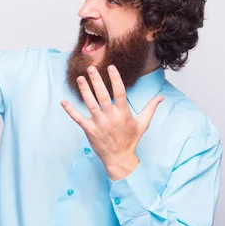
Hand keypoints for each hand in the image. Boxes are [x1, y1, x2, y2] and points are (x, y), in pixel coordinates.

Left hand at [61, 65, 164, 179]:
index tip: (111, 67)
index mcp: (123, 113)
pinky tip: (63, 102)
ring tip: (80, 78)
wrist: (119, 158)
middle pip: (102, 96)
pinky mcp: (89, 130)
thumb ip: (150, 108)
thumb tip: (161, 97)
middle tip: (91, 68)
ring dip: (84, 91)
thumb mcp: (143, 124)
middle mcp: (110, 117)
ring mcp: (99, 124)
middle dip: (96, 81)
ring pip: (90, 104)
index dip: (115, 79)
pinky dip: (70, 111)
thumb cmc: (131, 139)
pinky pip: (78, 119)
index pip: (119, 92)